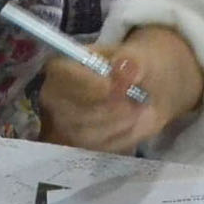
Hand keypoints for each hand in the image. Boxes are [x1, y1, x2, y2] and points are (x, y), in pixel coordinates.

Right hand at [39, 25, 203, 152]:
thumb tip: (124, 66)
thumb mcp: (141, 56)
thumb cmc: (136, 67)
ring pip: (86, 134)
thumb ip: (132, 60)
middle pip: (71, 112)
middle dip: (109, 110)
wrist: (148, 88)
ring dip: (119, 124)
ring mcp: (66, 123)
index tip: (122, 88)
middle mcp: (56, 97)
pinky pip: (100, 147)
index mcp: (62, 67)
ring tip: (139, 109)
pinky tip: (134, 121)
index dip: (91, 85)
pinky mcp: (82, 143)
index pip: (62, 78)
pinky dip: (123, 136)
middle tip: (137, 103)